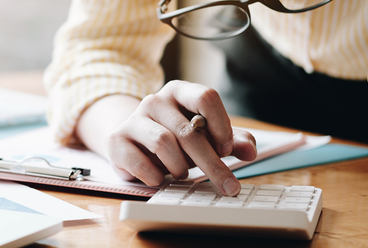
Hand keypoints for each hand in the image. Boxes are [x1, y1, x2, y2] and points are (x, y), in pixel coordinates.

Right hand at [106, 81, 256, 195]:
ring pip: (165, 143)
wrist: (133, 141)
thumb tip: (250, 151)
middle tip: (228, 185)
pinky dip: (156, 176)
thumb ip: (232, 141)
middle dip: (212, 163)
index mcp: (180, 92)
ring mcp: (134, 119)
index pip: (206, 97)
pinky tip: (160, 177)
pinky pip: (140, 162)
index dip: (221, 125)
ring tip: (182, 172)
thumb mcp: (206, 136)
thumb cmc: (176, 137)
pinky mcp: (117, 140)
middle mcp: (156, 100)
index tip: (227, 149)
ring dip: (180, 167)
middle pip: (189, 130)